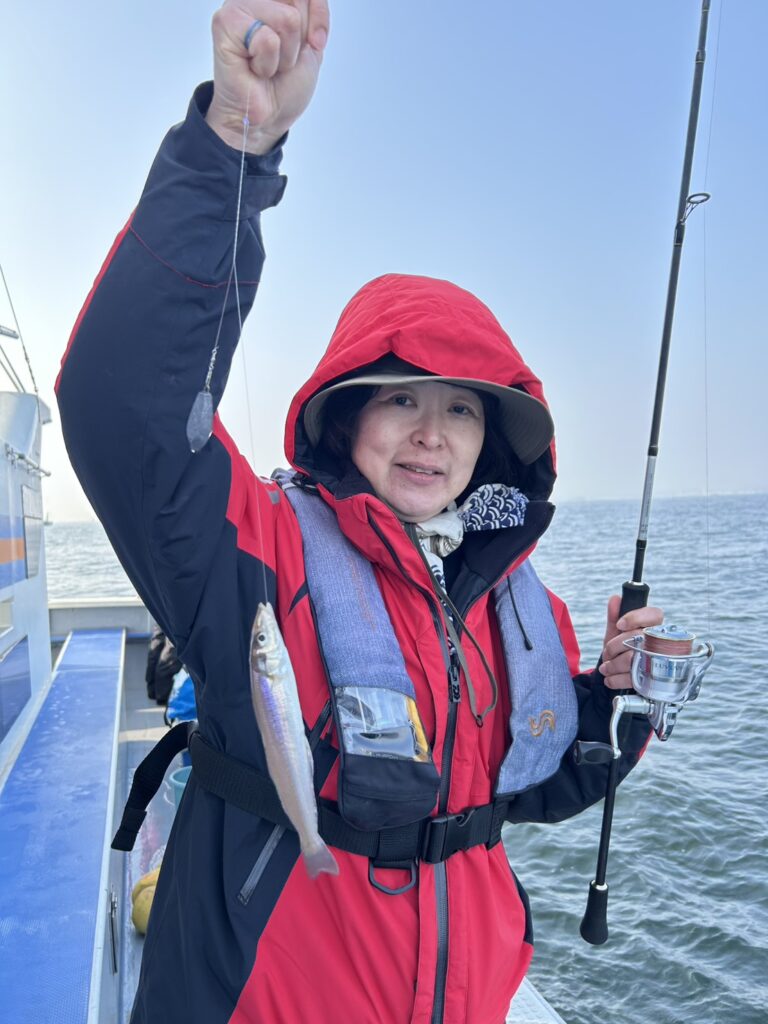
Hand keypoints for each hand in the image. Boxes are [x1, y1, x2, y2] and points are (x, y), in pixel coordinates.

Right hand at [206, 0, 329, 153]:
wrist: (268, 118)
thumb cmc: (285, 84)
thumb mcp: (310, 42)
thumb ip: (309, 11)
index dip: (319, 14)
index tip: (315, 42)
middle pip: (298, 2)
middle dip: (300, 40)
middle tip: (282, 59)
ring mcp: (236, 7)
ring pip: (288, 19)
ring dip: (286, 54)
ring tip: (268, 65)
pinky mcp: (225, 24)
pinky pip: (267, 39)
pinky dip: (269, 63)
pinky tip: (255, 70)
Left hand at [599, 595, 663, 689]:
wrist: (620, 674)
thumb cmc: (622, 648)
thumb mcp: (616, 632)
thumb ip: (615, 615)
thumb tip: (615, 599)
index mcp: (652, 627)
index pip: (654, 614)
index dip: (636, 618)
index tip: (620, 624)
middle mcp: (658, 643)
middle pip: (637, 638)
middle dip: (614, 646)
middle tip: (607, 653)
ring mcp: (656, 662)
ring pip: (633, 659)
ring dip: (613, 664)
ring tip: (605, 667)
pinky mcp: (651, 680)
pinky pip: (632, 679)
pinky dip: (616, 679)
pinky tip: (609, 678)